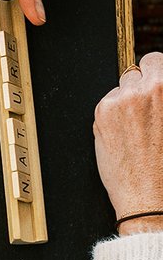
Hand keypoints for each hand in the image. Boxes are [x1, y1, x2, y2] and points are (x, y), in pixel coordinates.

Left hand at [94, 53, 162, 234]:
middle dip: (141, 86)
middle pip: (136, 71)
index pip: (155, 60)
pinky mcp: (102, 113)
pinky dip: (113, 115)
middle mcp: (147, 90)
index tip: (154, 85)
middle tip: (145, 110)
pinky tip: (124, 136)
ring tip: (136, 129)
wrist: (151, 199)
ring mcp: (122, 100)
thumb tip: (159, 87)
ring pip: (121, 87)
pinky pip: (107, 103)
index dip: (155, 73)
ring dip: (126, 100)